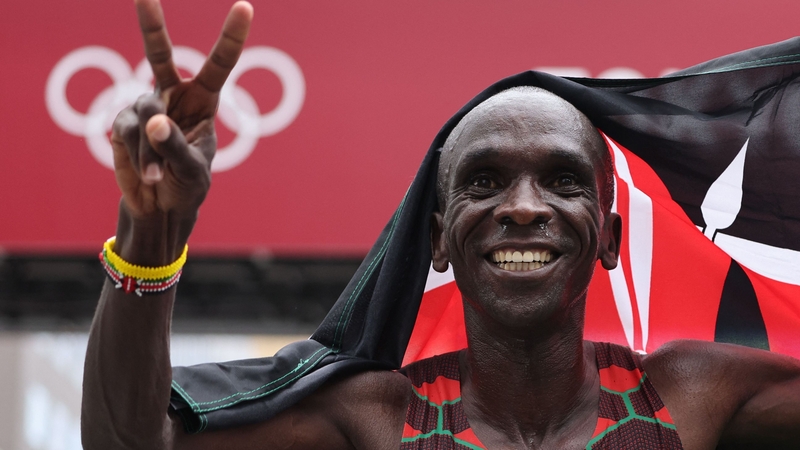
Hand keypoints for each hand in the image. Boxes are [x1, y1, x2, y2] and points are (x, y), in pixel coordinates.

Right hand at [110, 0, 252, 262]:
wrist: (160, 208)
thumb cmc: (188, 187)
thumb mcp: (192, 170)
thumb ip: (174, 146)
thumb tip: (153, 122)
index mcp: (204, 102)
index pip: (220, 66)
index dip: (231, 37)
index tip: (245, 7)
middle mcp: (172, 97)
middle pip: (159, 55)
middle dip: (151, 24)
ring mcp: (144, 107)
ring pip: (143, 115)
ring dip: (149, 150)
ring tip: (157, 176)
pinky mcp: (121, 123)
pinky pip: (126, 133)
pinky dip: (136, 157)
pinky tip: (145, 176)